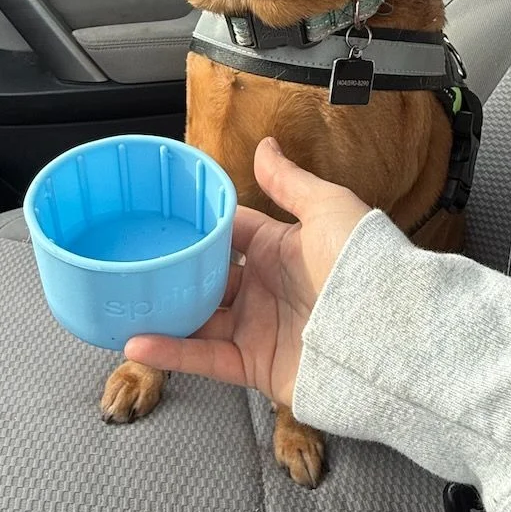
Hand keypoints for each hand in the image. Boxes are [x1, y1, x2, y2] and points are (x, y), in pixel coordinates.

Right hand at [125, 137, 369, 408]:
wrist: (390, 336)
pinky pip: (205, 358)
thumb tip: (265, 144)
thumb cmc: (365, 265)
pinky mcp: (255, 367)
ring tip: (120, 303)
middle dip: (172, 271)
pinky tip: (135, 341)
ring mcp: (259, 329)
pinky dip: (170, 352)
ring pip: (197, 319)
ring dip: (161, 312)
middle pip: (207, 278)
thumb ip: (289, 181)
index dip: (197, 225)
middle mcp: (267, 289)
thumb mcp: (328, 208)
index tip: (159, 216)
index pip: (229, 234)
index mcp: (281, 249)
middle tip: (130, 261)